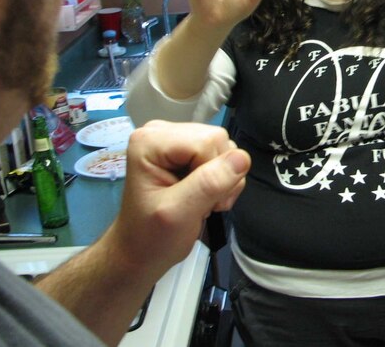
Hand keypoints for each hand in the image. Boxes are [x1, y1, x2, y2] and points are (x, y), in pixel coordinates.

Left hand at [110, 120, 250, 276]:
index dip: (212, 172)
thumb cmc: (151, 237)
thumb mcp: (178, 214)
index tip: (195, 200)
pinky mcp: (188, 150)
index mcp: (151, 141)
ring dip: (222, 181)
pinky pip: (223, 156)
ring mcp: (176, 140)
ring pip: (225, 148)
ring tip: (200, 202)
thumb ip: (209, 184)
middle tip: (200, 204)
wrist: (142, 252)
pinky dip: (222, 181)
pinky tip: (204, 197)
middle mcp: (162, 132)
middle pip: (217, 141)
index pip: (207, 141)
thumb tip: (243, 158)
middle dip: (218, 176)